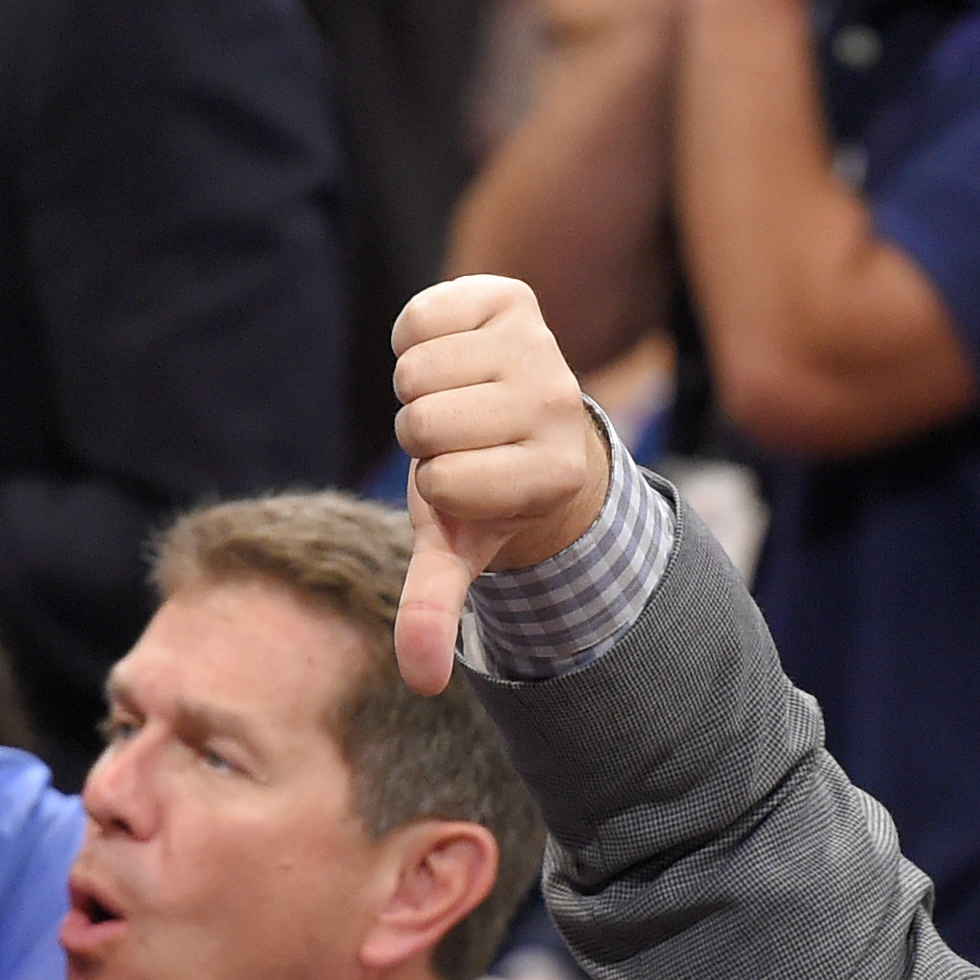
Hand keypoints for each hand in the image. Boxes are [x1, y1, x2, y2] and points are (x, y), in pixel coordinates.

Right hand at [391, 274, 612, 692]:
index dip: (436, 485)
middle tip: (462, 438)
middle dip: (424, 436)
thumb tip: (422, 681)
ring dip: (419, 388)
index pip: (443, 484)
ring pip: (417, 372)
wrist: (522, 416)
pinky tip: (455, 354)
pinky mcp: (513, 299)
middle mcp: (562, 405)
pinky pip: (420, 317)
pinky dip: (417, 336)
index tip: (471, 481)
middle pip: (424, 424)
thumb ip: (436, 608)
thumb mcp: (460, 548)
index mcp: (558, 475)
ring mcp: (542, 347)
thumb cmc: (486, 488)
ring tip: (460, 399)